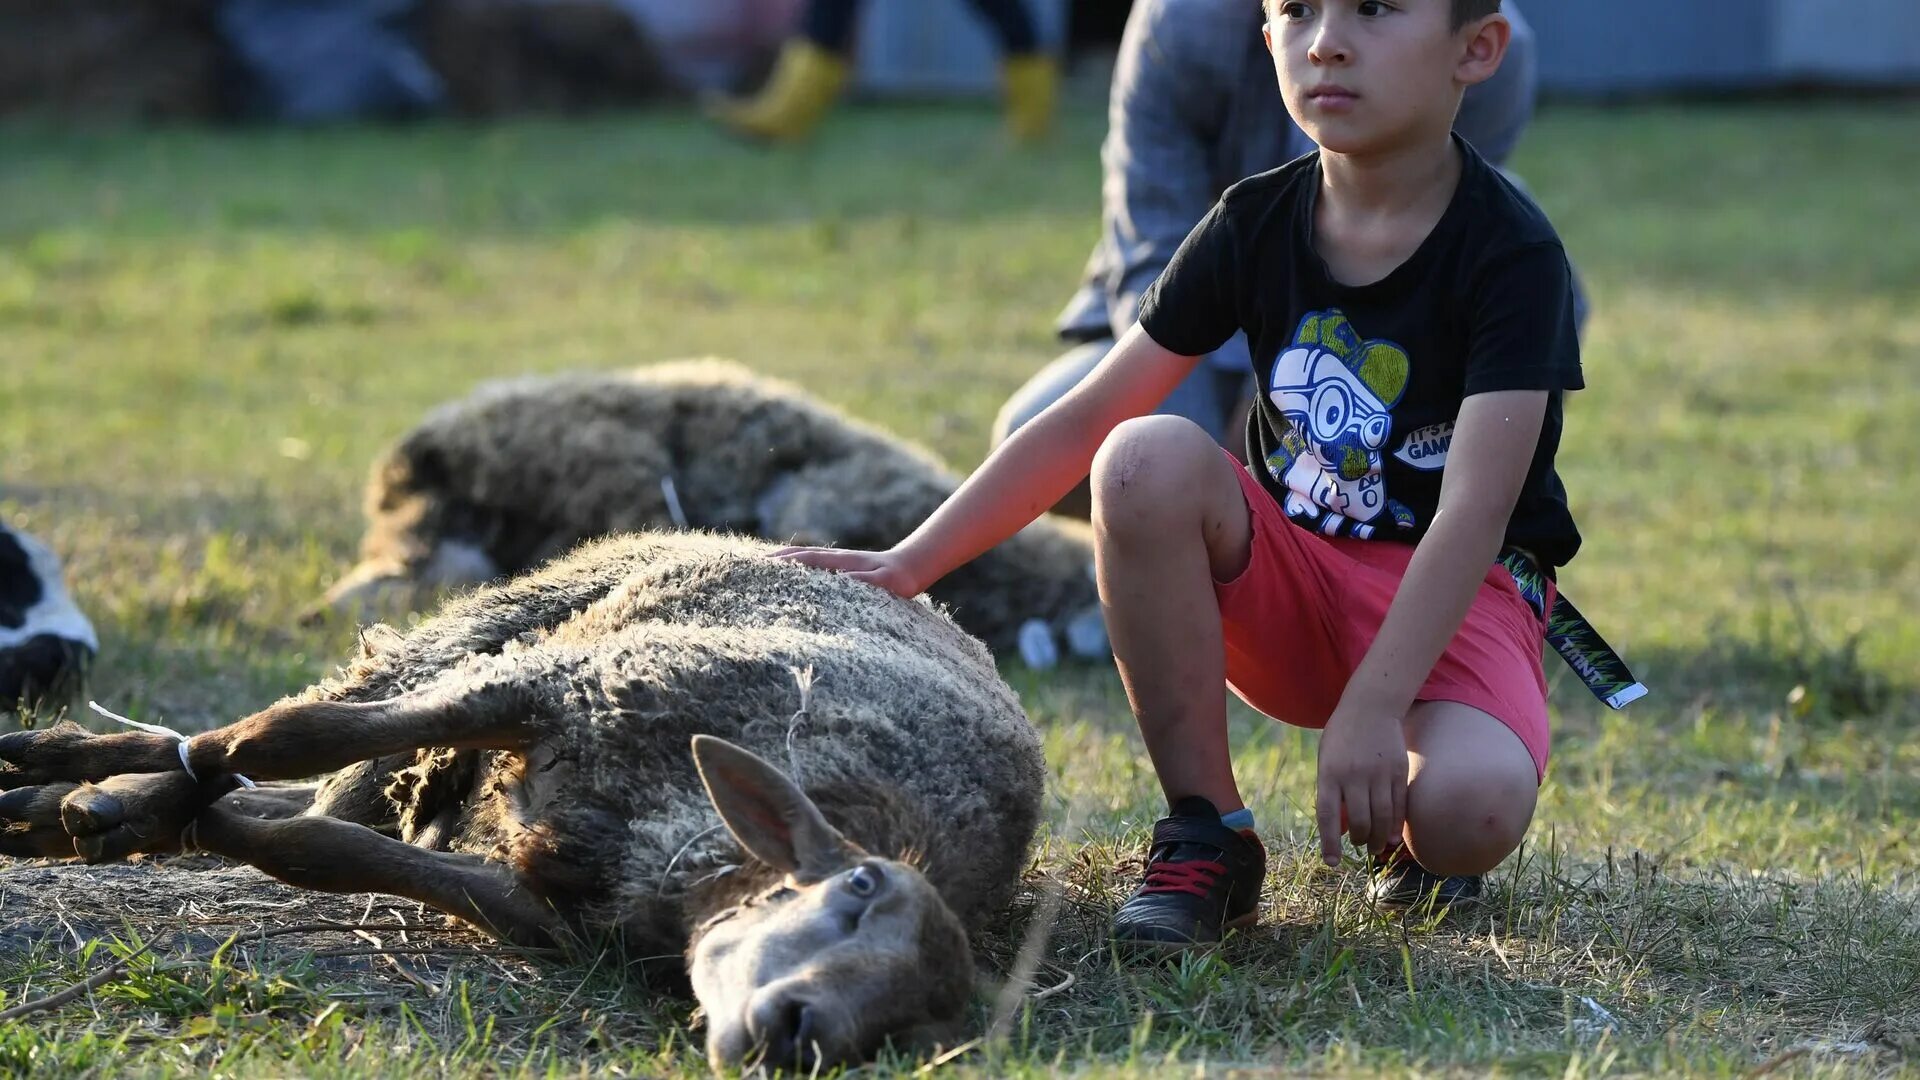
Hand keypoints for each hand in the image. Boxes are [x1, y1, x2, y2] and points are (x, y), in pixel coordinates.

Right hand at [768, 546, 924, 599]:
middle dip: (776, 559)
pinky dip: (796, 563)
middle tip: (750, 566)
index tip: (762, 566)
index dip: (785, 563)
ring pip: (804, 556)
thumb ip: (865, 581)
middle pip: (800, 554)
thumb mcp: (884, 582)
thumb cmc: (898, 579)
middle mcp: (835, 558)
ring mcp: (836, 560)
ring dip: (783, 560)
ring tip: (761, 566)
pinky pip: (812, 562)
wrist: (911, 566)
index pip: (807, 560)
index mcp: (842, 562)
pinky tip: (788, 571)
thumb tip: (842, 580)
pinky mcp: (839, 566)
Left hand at [1314, 703, 1408, 866]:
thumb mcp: (1327, 760)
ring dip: (1377, 838)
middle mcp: (1354, 775)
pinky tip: (1391, 837)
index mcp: (1329, 773)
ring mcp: (1379, 773)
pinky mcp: (1398, 771)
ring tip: (1373, 847)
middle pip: (1359, 820)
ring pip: (1381, 817)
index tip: (1331, 862)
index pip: (1327, 815)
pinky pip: (1398, 806)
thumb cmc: (1342, 737)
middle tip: (1358, 845)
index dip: (1329, 842)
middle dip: (1358, 840)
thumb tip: (1340, 829)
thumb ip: (1332, 791)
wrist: (1370, 706)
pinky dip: (1395, 825)